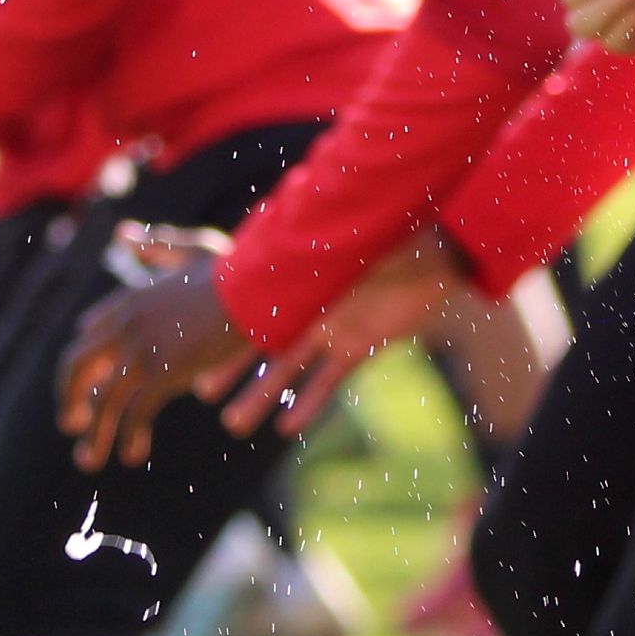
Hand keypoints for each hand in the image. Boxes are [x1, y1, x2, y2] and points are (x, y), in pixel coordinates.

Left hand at [59, 247, 255, 469]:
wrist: (252, 288)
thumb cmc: (233, 269)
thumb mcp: (191, 250)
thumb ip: (157, 245)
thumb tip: (121, 234)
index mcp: (130, 299)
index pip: (89, 334)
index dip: (82, 364)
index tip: (84, 388)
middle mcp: (125, 324)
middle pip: (77, 366)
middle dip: (70, 399)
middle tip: (71, 426)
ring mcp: (141, 350)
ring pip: (102, 400)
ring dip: (94, 435)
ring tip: (88, 462)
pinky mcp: (162, 373)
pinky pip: (135, 413)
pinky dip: (130, 438)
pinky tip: (133, 456)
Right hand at [224, 226, 470, 437]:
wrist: (443, 251)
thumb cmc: (395, 227)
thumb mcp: (352, 229)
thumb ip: (317, 234)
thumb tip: (279, 207)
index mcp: (300, 276)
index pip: (252, 302)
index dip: (223, 322)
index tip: (192, 339)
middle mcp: (307, 307)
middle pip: (259, 343)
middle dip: (231, 368)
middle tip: (200, 392)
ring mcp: (330, 331)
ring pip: (288, 370)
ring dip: (261, 396)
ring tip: (234, 425)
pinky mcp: (358, 349)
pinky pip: (328, 382)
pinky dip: (309, 405)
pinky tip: (286, 428)